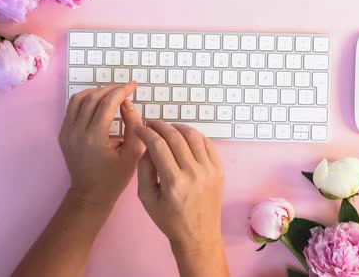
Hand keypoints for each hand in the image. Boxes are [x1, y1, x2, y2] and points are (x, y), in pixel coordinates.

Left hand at [58, 82, 144, 205]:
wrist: (90, 194)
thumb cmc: (115, 177)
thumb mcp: (133, 153)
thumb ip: (133, 125)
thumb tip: (127, 102)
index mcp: (94, 138)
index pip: (107, 104)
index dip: (121, 91)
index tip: (133, 85)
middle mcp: (76, 132)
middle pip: (92, 98)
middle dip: (110, 89)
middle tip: (125, 88)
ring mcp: (66, 132)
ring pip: (78, 99)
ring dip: (96, 91)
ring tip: (112, 92)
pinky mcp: (63, 134)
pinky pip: (72, 108)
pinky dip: (85, 100)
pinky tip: (98, 101)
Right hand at [135, 121, 224, 250]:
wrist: (198, 235)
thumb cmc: (169, 219)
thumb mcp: (147, 198)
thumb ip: (144, 169)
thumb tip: (148, 145)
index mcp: (174, 182)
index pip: (158, 145)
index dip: (146, 133)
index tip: (140, 129)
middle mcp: (194, 173)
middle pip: (176, 137)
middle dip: (160, 126)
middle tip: (151, 124)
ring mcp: (210, 170)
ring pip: (193, 136)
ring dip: (177, 127)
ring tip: (167, 129)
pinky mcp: (219, 170)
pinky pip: (207, 144)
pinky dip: (194, 136)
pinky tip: (184, 137)